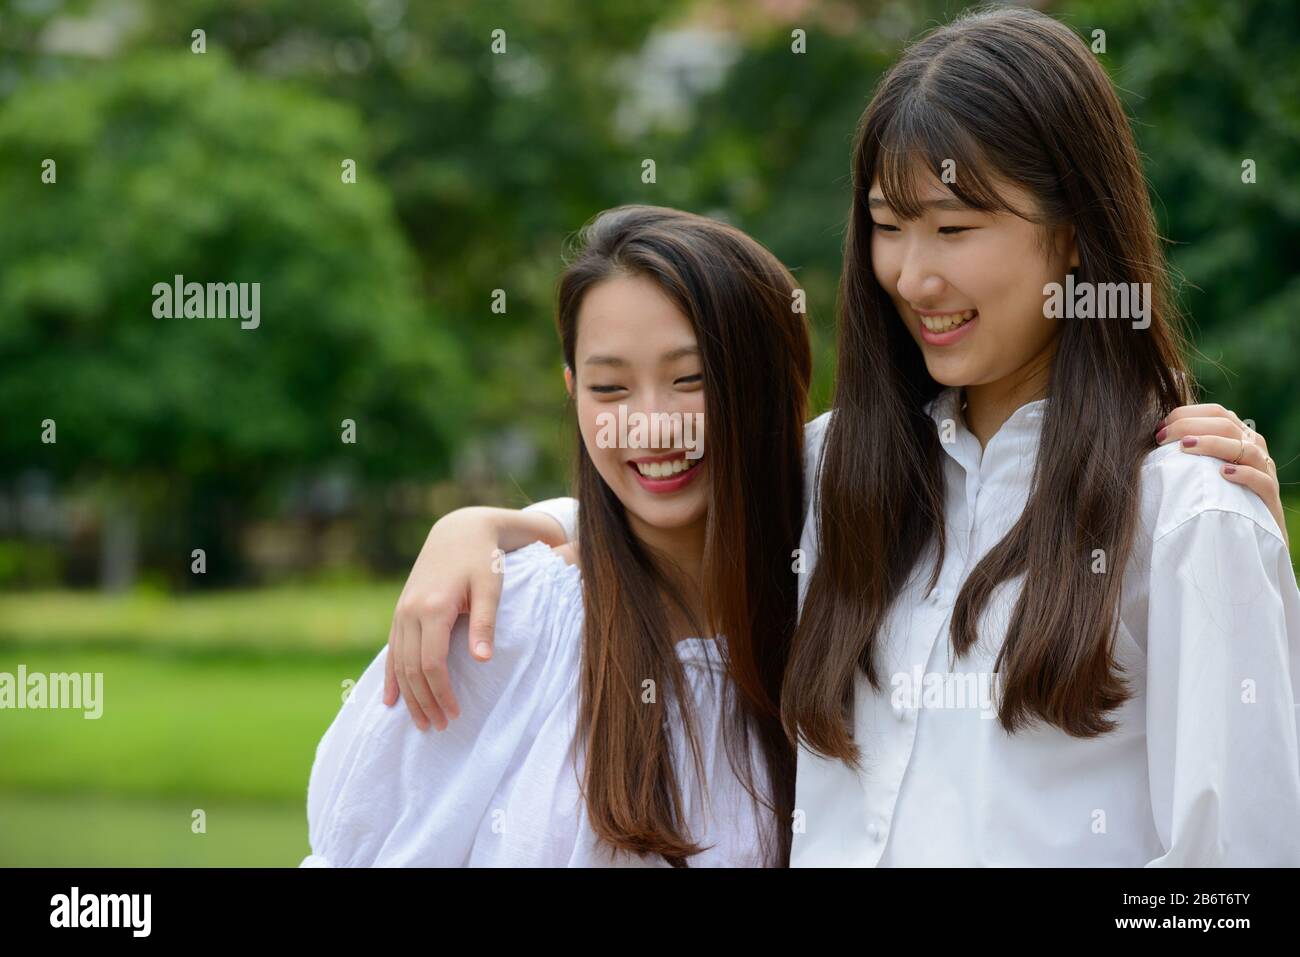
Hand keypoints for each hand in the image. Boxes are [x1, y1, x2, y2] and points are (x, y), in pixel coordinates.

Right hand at [382, 508, 504, 730]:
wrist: (459, 531)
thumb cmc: (482, 559)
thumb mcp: (490, 587)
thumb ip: (486, 622)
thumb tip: (483, 660)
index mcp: (433, 608)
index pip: (432, 664)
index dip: (442, 692)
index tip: (455, 714)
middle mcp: (411, 612)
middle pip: (412, 669)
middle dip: (424, 702)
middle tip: (439, 728)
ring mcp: (402, 612)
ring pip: (399, 663)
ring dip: (408, 696)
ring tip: (421, 722)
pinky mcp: (401, 611)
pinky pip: (392, 650)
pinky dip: (391, 677)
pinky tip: (390, 700)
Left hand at [1158, 403, 1287, 546]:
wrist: (1248, 538)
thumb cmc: (1218, 499)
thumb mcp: (1203, 470)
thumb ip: (1189, 451)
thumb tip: (1155, 437)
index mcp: (1239, 438)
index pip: (1217, 413)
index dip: (1187, 414)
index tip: (1160, 428)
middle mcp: (1254, 450)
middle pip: (1227, 425)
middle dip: (1191, 426)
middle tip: (1162, 437)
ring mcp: (1264, 472)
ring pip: (1245, 449)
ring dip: (1213, 444)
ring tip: (1185, 448)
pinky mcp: (1269, 498)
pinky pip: (1261, 480)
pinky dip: (1243, 473)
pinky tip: (1223, 473)